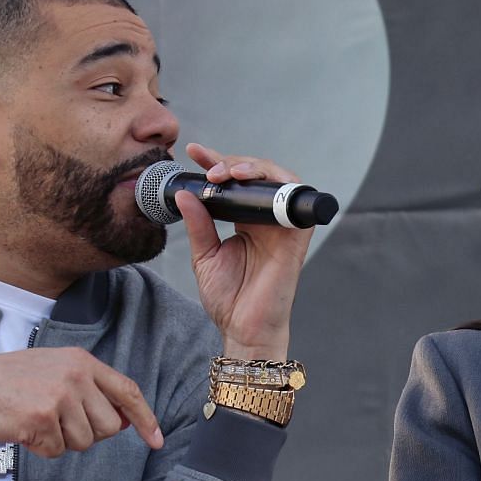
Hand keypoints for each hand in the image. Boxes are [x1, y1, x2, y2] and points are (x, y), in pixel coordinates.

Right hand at [0, 347, 162, 458]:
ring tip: (37, 421)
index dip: (146, 419)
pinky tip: (24, 429)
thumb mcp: (54, 371)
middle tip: (57, 421)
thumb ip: (89, 390)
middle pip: (108, 427)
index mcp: (81, 361)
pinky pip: (57, 451)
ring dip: (62, 442)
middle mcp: (75, 376)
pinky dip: (41, 448)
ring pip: (84, 443)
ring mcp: (59, 397)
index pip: (127, 391)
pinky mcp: (41, 419)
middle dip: (87, 434)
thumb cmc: (10, 382)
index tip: (157, 441)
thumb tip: (124, 422)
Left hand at [174, 140, 314, 360]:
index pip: (234, 183)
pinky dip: (275, 183)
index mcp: (246, 221)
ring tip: (227, 172)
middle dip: (232, 162)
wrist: (243, 328)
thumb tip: (184, 192)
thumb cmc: (229, 299)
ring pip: (277, 179)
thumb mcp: (204, 255)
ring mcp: (282, 225)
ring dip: (253, 167)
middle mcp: (266, 219)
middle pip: (256, 174)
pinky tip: (249, 180)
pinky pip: (295, 199)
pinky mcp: (296, 235)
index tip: (194, 153)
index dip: (217, 162)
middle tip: (209, 168)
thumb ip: (198, 223)